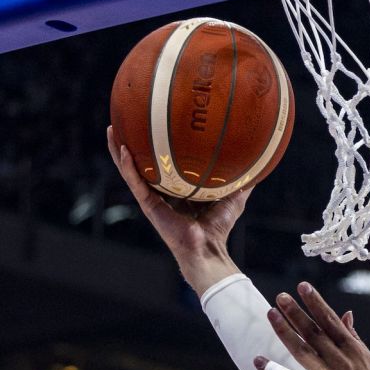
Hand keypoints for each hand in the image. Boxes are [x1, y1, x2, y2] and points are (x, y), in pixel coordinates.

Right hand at [106, 125, 249, 272]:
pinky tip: (123, 148)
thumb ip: (242, 183)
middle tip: (124, 121)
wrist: (208, 247)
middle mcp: (160, 193)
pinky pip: (134, 182)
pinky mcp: (148, 205)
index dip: (156, 149)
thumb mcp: (233, 198)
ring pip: (130, 170)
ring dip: (118, 150)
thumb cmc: (219, 228)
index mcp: (176, 190)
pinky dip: (127, 165)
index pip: (163, 165)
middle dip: (131, 144)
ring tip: (111, 130)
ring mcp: (151, 199)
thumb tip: (258, 168)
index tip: (153, 126)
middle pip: (141, 164)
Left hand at [257, 282, 369, 369]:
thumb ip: (356, 339)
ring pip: (302, 348)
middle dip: (296, 311)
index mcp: (355, 351)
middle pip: (314, 331)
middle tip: (281, 296)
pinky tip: (259, 361)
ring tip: (271, 313)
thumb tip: (347, 315)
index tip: (303, 287)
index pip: (332, 321)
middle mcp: (341, 360)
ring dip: (285, 329)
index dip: (316, 303)